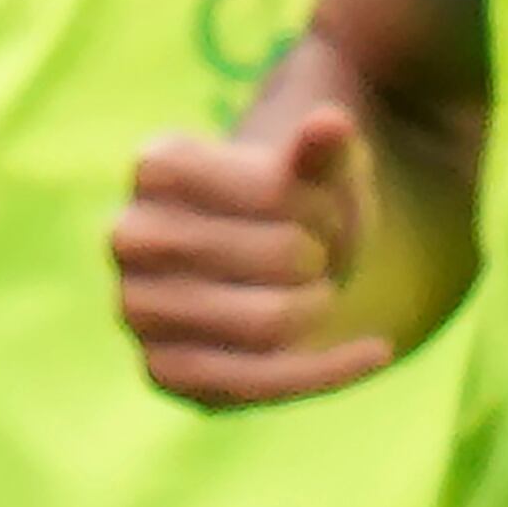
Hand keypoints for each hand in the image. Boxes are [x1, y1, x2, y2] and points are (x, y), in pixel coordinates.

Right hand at [110, 112, 393, 405]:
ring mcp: (137, 307)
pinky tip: (377, 350)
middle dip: (323, 257)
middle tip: (319, 255)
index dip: (319, 202)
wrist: (280, 264)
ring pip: (266, 326)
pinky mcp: (163, 370)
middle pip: (279, 256)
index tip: (323, 205)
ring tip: (319, 291)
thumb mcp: (323, 169)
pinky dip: (328, 369)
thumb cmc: (299, 205)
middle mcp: (130, 235)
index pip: (271, 190)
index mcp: (158, 166)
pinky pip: (255, 384)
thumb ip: (325, 147)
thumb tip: (329, 122)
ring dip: (319, 309)